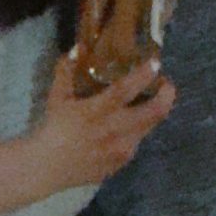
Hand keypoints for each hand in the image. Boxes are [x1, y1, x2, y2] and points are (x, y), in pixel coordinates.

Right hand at [33, 55, 175, 192]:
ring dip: (153, 112)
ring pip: (150, 127)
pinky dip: (137, 130)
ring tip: (148, 103)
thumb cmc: (54, 129)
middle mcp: (116, 130)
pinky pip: (136, 142)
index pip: (128, 89)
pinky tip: (127, 126)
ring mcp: (122, 149)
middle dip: (167, 95)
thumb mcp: (58, 97)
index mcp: (99, 110)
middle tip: (165, 84)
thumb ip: (67, 71)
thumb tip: (77, 47)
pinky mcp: (122, 162)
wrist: (48, 168)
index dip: (145, 74)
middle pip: (156, 111)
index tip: (155, 63)